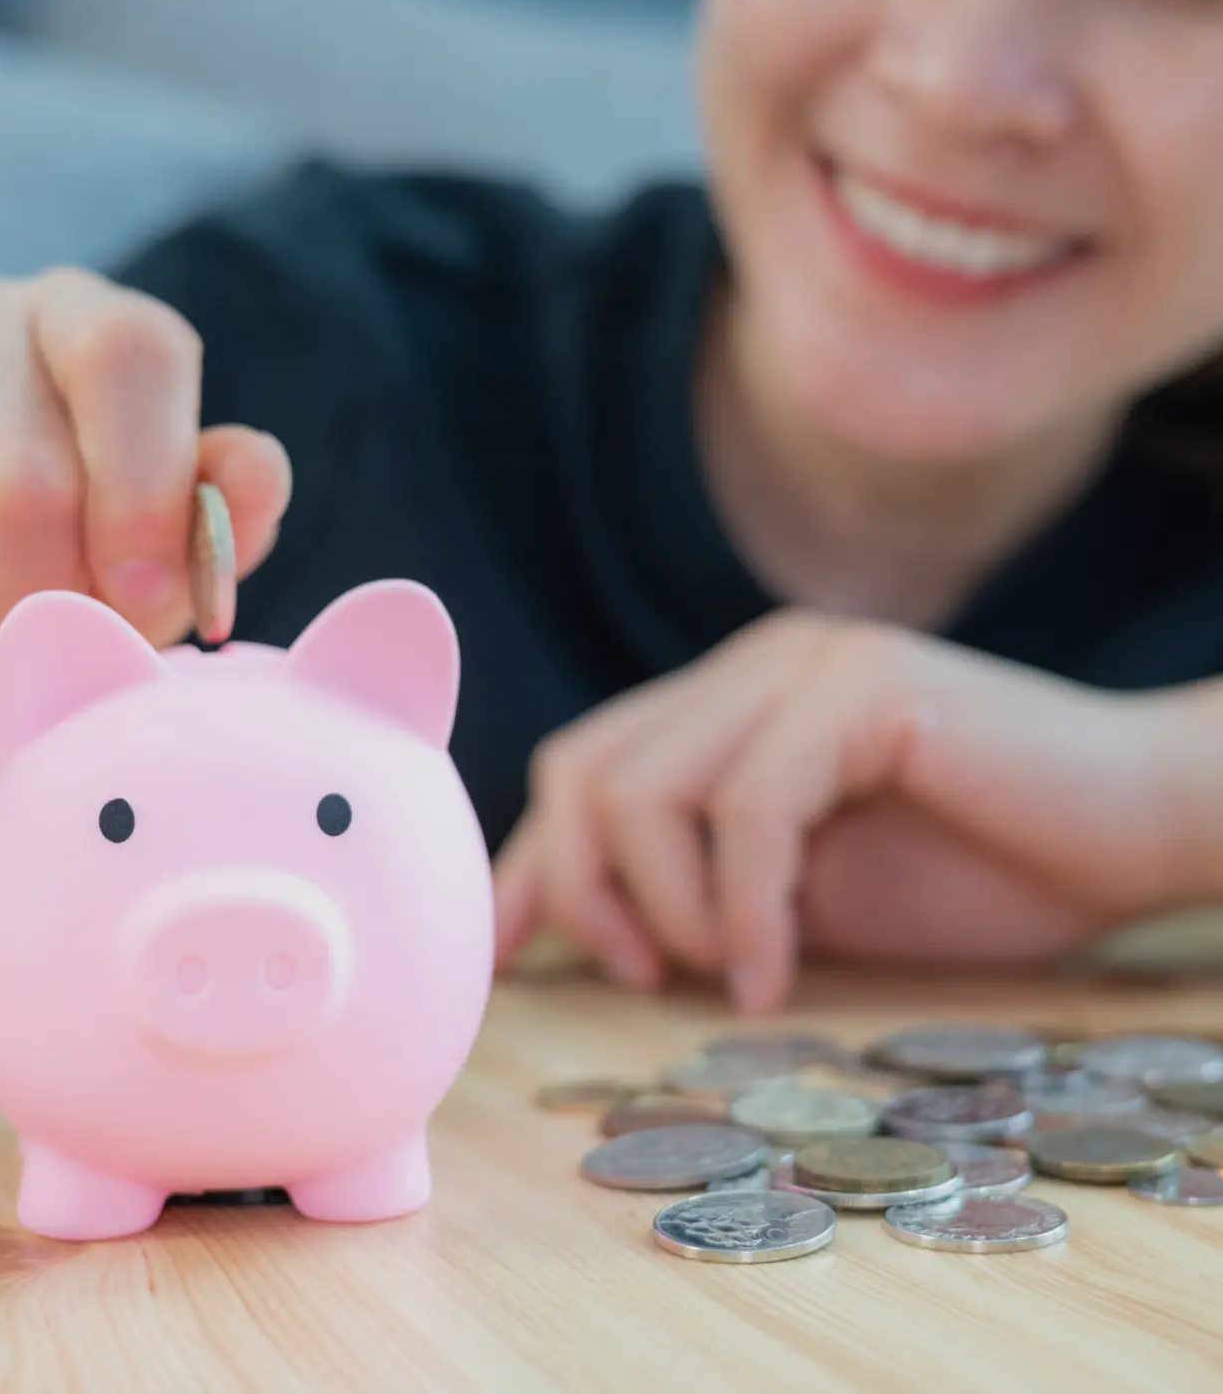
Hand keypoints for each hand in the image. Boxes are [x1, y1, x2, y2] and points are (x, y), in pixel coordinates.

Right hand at [0, 258, 290, 753]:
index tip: (137, 599)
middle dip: (29, 600)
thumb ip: (209, 528)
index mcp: (70, 319)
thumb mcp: (124, 583)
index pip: (129, 351)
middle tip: (9, 616)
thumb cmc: (9, 596)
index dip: (144, 494)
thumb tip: (253, 472)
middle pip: (21, 476)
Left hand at [492, 609, 1180, 1010]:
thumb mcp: (802, 892)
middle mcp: (749, 665)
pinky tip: (775, 972)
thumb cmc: (978, 868)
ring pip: (646, 786)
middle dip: (586, 890)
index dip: (532, 862)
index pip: (584, 766)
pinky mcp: (861, 686)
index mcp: (725, 701)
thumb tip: (578, 932)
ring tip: (724, 974)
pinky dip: (742, 909)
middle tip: (642, 977)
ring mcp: (802, 663)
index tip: (505, 955)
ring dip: (664, 908)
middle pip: (585, 769)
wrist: (1135, 828)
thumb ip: (700, 886)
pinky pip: (748, 807)